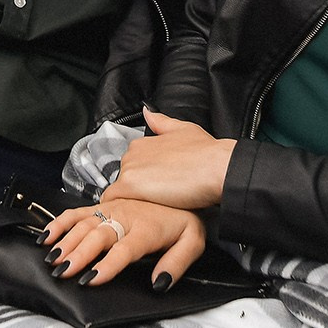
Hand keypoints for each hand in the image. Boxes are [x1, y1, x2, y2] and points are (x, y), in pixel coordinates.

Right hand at [44, 197, 208, 287]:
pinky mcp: (103, 205)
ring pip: (84, 224)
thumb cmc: (184, 219)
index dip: (107, 265)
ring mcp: (112, 209)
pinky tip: (47, 236)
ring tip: (52, 258)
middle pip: (98, 236)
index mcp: (147, 228)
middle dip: (79, 254)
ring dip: (66, 241)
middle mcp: (126, 216)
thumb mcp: (192, 241)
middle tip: (63, 271)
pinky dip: (60, 223)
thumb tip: (158, 283)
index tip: (91, 279)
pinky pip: (78, 212)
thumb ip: (177, 263)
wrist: (185, 184)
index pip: (124, 249)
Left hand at [110, 109, 237, 211]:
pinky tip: (139, 215)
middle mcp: (132, 153)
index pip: (131, 167)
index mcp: (142, 143)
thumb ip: (161, 122)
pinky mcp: (130, 186)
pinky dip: (122, 211)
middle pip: (123, 180)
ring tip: (152, 209)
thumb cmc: (207, 153)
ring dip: (130, 202)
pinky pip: (112, 202)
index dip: (142, 181)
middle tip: (155, 202)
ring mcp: (129, 169)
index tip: (155, 189)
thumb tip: (148, 112)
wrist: (215, 167)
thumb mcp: (184, 129)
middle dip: (135, 192)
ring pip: (118, 192)